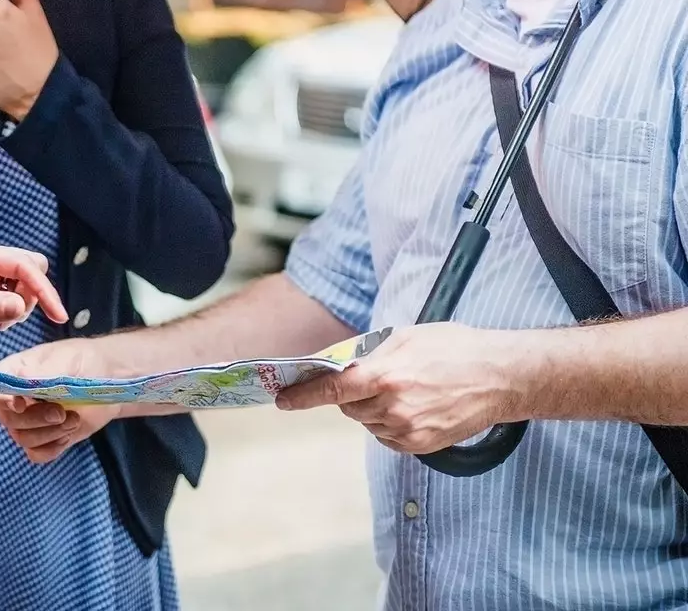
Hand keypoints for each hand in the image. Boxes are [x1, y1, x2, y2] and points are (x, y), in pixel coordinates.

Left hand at [0, 236, 68, 333]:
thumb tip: (19, 307)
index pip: (20, 264)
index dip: (43, 289)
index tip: (57, 315)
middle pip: (26, 264)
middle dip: (30, 293)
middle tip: (10, 320)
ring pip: (19, 274)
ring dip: (19, 299)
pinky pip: (6, 282)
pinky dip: (9, 300)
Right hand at [0, 339, 124, 462]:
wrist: (111, 380)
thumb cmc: (87, 362)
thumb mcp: (68, 360)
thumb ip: (43, 371)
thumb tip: (19, 378)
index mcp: (16, 371)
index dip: (2, 399)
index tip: (22, 405)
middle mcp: (17, 397)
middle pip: (9, 419)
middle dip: (36, 420)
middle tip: (62, 413)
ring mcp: (29, 420)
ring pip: (23, 438)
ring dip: (50, 433)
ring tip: (74, 419)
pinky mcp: (45, 438)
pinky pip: (36, 453)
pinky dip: (52, 448)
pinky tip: (67, 434)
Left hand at [274, 323, 532, 453]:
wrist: (500, 377)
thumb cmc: (453, 348)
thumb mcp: (405, 337)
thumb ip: (366, 353)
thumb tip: (333, 364)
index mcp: (386, 375)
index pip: (332, 389)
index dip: (303, 396)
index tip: (282, 401)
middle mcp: (393, 406)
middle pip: (347, 407)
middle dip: (350, 394)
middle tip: (374, 377)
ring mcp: (407, 430)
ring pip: (366, 422)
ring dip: (371, 408)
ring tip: (404, 388)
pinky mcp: (420, 446)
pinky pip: (386, 436)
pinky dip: (388, 423)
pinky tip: (413, 406)